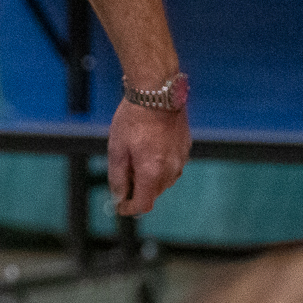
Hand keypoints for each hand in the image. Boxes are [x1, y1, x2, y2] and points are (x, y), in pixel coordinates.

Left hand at [106, 99, 189, 214]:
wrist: (156, 94)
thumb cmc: (134, 119)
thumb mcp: (116, 150)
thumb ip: (118, 178)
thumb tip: (119, 198)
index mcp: (152, 173)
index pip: (143, 205)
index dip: (129, 208)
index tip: (120, 205)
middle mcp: (171, 170)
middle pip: (153, 193)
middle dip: (138, 188)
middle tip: (125, 169)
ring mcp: (181, 160)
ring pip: (163, 180)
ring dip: (149, 176)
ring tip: (136, 153)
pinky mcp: (185, 149)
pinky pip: (171, 165)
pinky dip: (160, 163)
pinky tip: (149, 146)